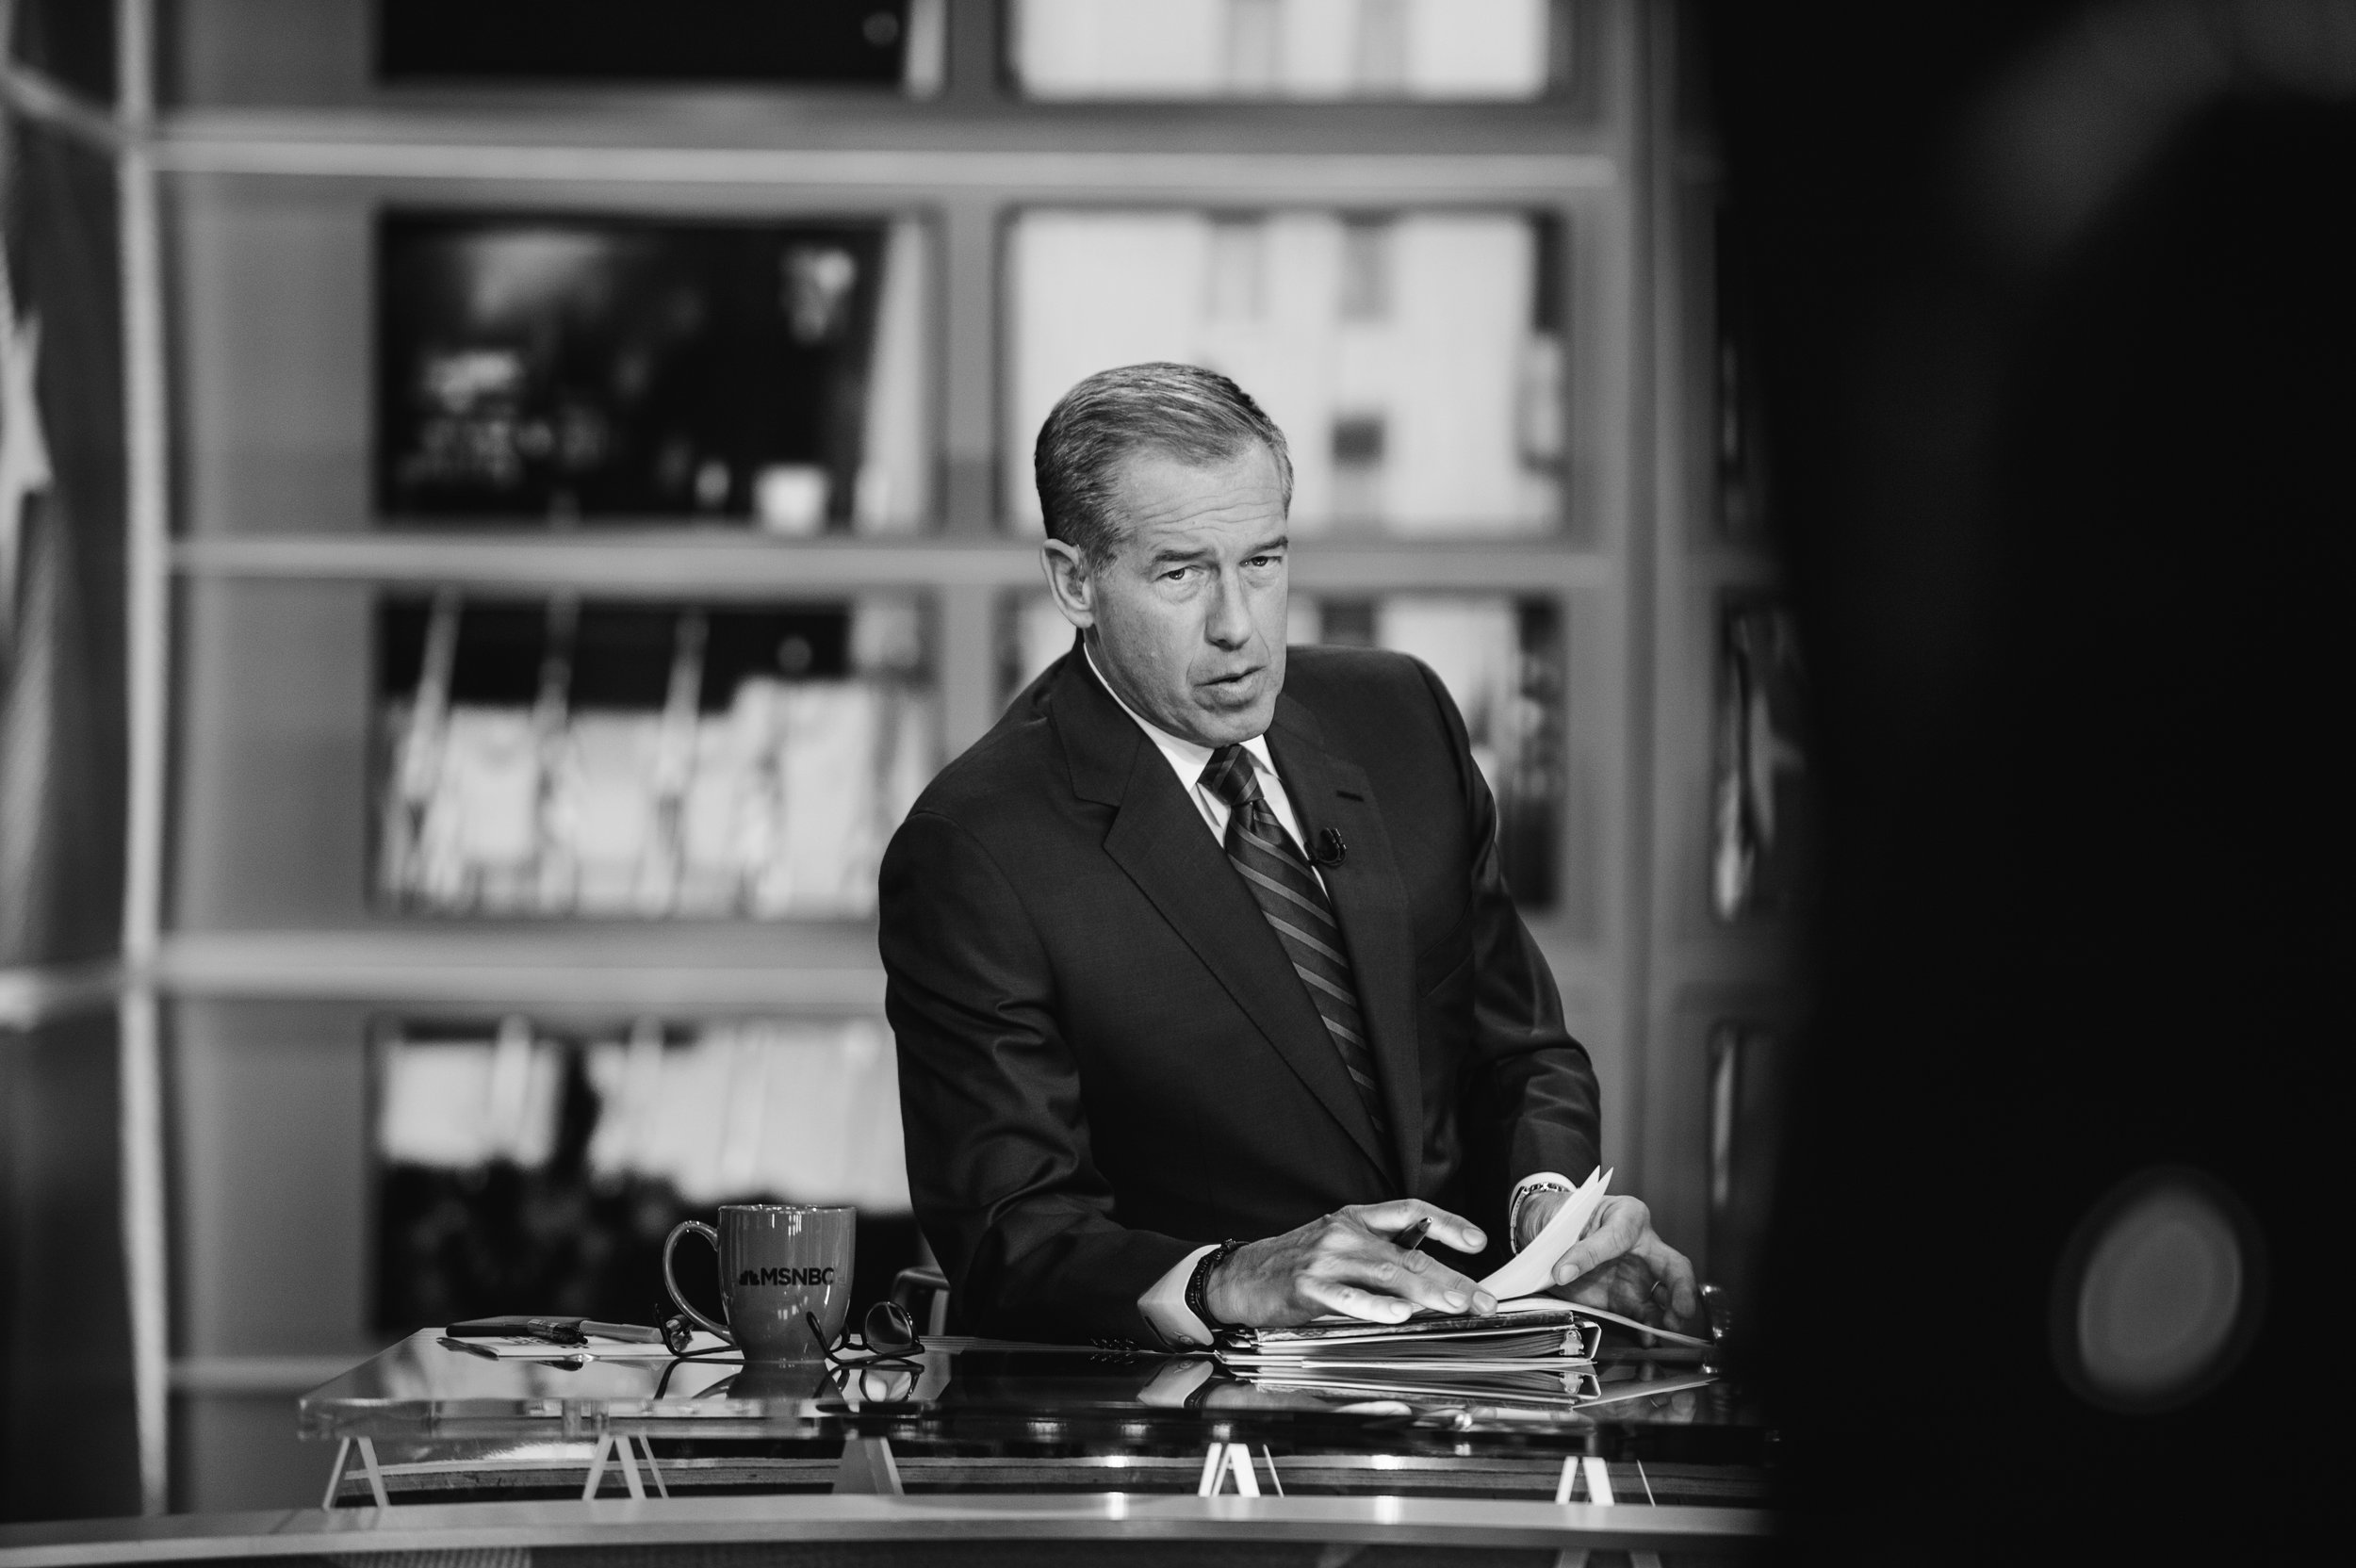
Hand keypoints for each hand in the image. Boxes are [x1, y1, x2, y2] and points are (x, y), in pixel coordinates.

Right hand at [1205, 1201, 1494, 1327]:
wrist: (1239, 1276)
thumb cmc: (1293, 1263)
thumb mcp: (1336, 1244)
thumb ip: (1377, 1255)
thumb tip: (1428, 1279)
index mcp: (1353, 1219)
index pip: (1408, 1212)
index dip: (1445, 1223)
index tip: (1478, 1241)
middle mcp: (1344, 1234)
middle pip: (1408, 1253)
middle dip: (1451, 1277)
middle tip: (1483, 1299)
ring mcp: (1326, 1260)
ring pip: (1386, 1275)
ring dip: (1427, 1293)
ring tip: (1457, 1305)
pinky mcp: (1307, 1287)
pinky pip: (1348, 1298)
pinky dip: (1376, 1307)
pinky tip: (1400, 1316)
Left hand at [1524, 1192, 1700, 1331]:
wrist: (1550, 1234)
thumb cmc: (1568, 1216)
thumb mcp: (1569, 1222)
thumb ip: (1576, 1248)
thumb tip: (1565, 1271)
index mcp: (1629, 1218)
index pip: (1627, 1232)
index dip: (1601, 1250)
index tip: (1573, 1272)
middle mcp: (1642, 1251)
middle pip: (1673, 1270)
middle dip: (1682, 1291)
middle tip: (1680, 1310)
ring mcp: (1635, 1279)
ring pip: (1662, 1299)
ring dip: (1667, 1317)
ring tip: (1664, 1329)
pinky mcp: (1623, 1301)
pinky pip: (1641, 1317)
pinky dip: (1646, 1330)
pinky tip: (1646, 1339)